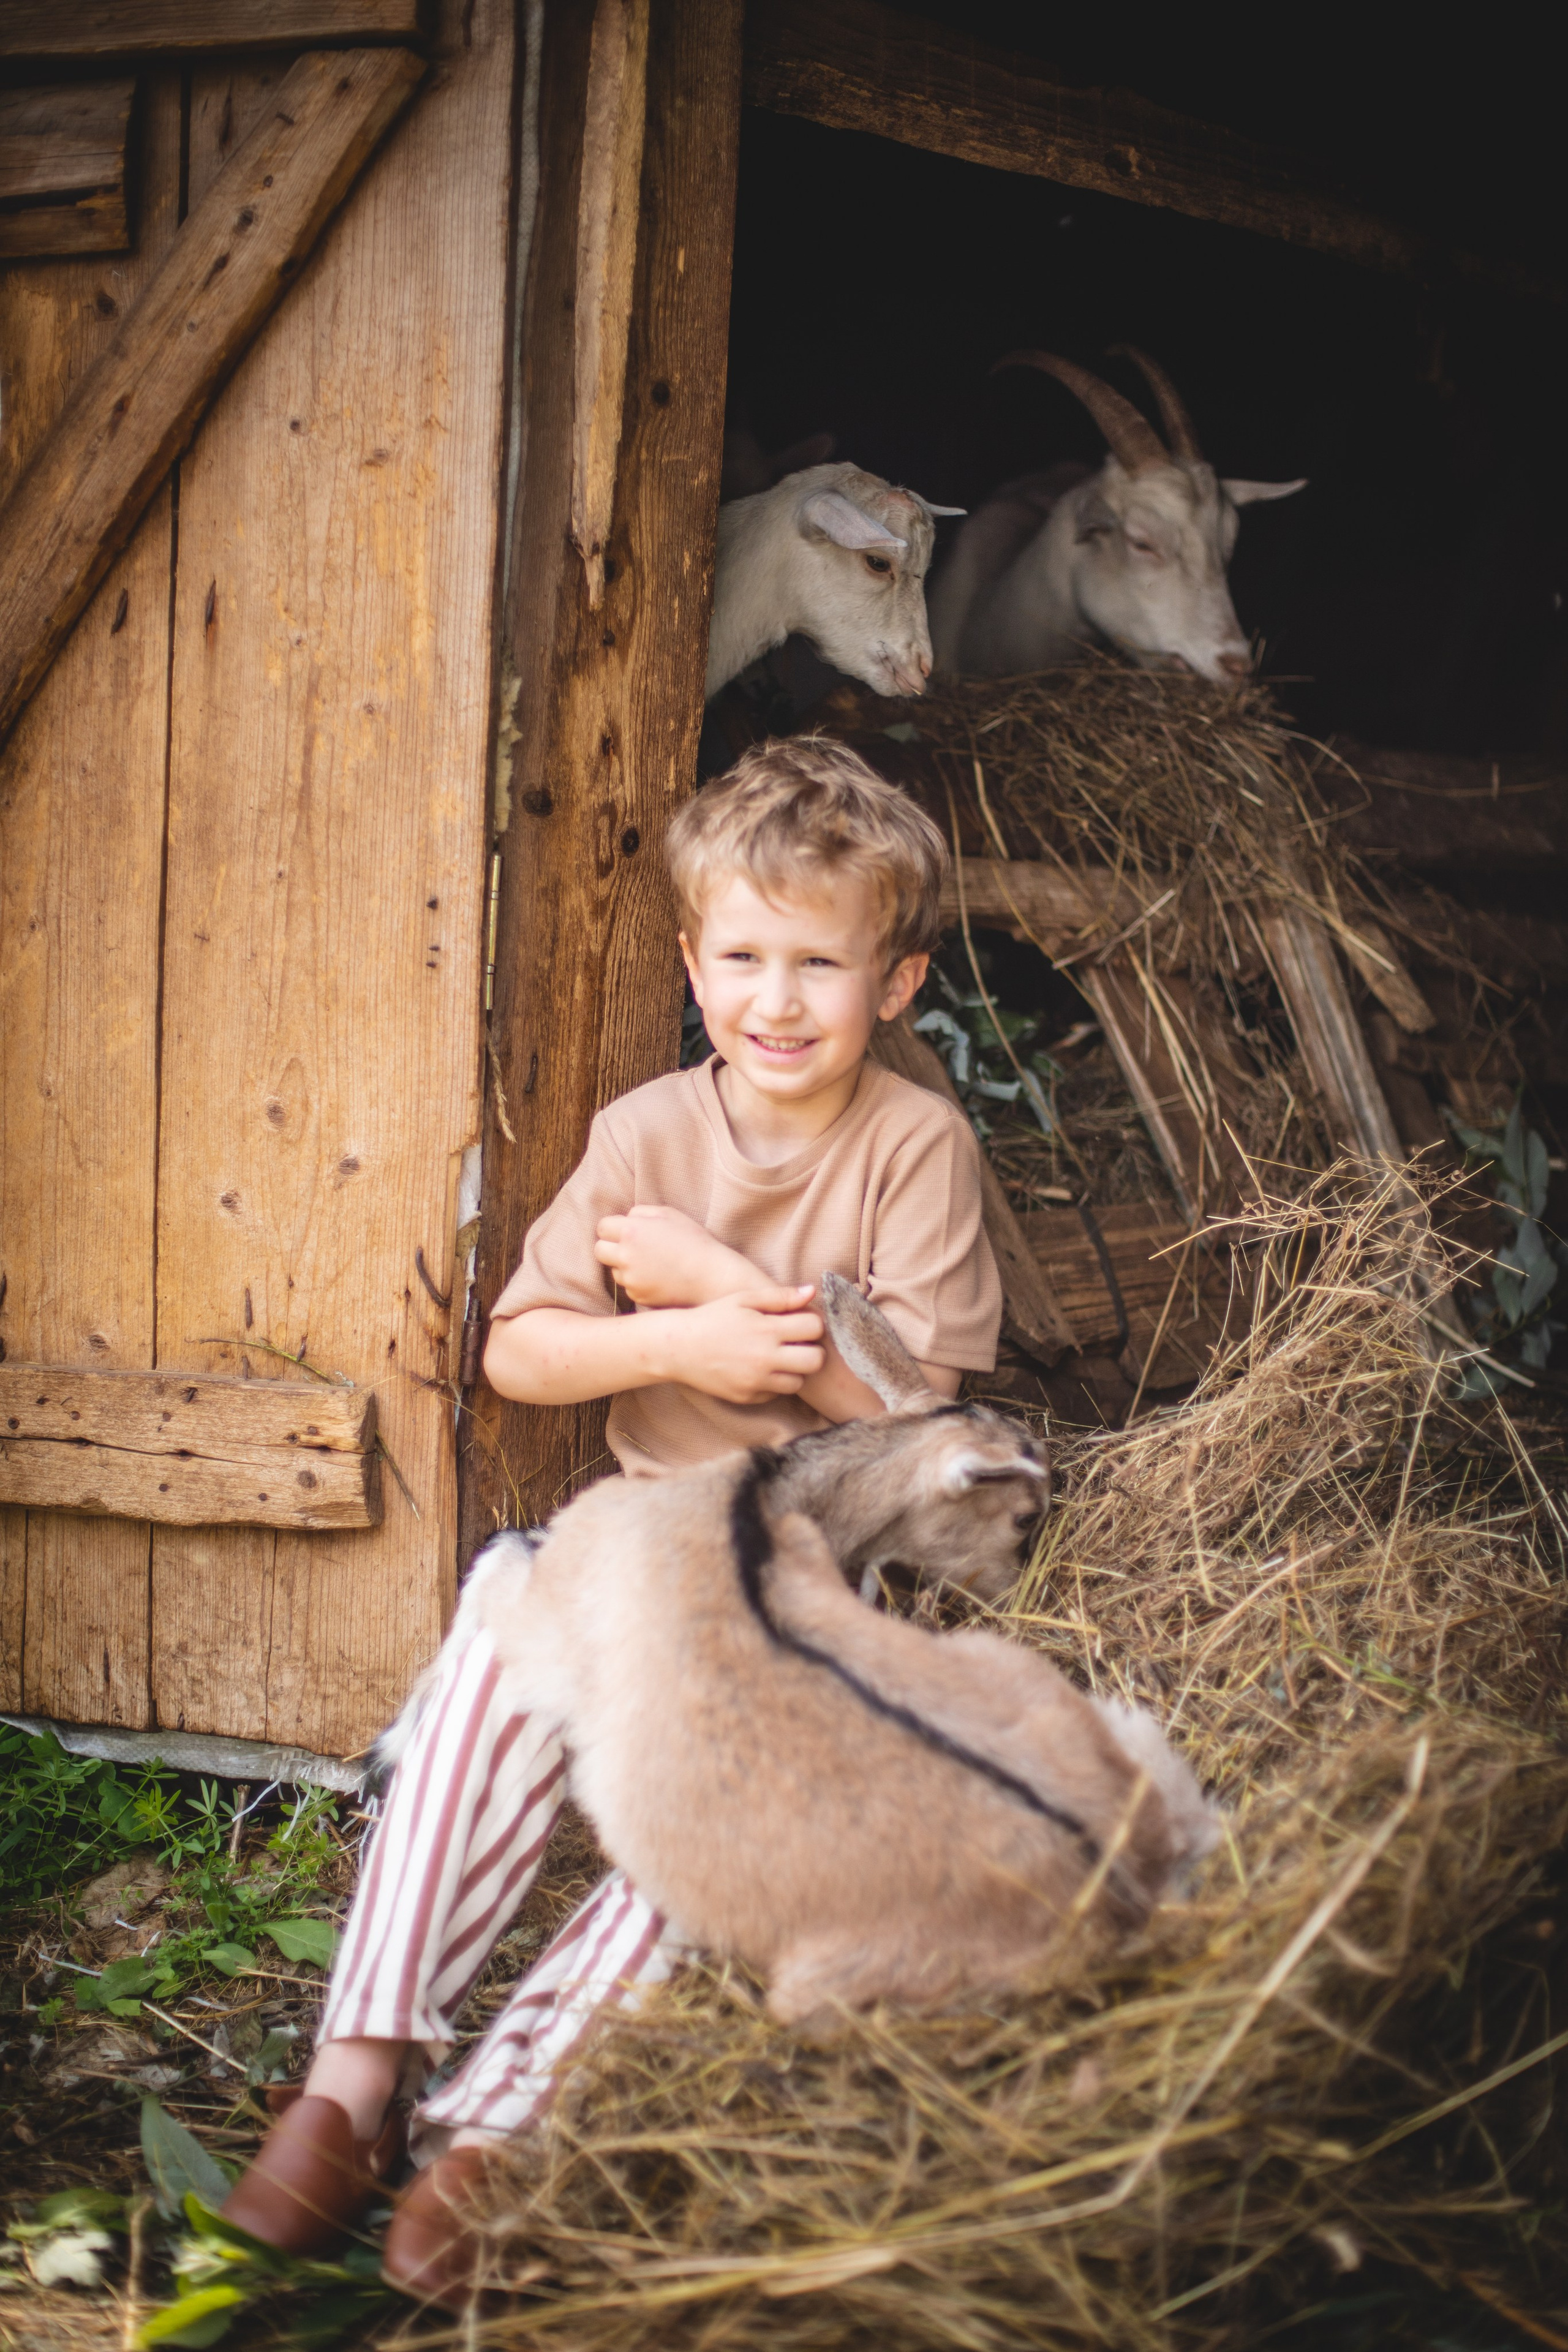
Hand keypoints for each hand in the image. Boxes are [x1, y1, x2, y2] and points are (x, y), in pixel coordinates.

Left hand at [594, 1204, 757, 1306]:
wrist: (711, 1277)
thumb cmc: (694, 1241)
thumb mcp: (669, 1215)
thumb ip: (641, 1212)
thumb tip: (624, 1218)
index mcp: (631, 1231)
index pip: (602, 1227)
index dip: (613, 1228)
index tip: (625, 1231)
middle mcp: (625, 1256)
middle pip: (599, 1250)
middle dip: (611, 1247)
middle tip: (631, 1247)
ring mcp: (630, 1279)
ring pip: (614, 1270)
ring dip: (625, 1266)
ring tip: (652, 1263)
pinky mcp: (637, 1296)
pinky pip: (628, 1286)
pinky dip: (637, 1282)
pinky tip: (658, 1278)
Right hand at [665, 1285, 824, 1403]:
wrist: (678, 1347)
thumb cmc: (712, 1318)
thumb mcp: (743, 1299)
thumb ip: (780, 1296)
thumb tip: (812, 1292)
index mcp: (766, 1329)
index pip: (814, 1328)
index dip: (812, 1323)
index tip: (801, 1323)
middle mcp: (765, 1358)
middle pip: (815, 1360)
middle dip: (812, 1350)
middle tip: (797, 1343)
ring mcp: (756, 1381)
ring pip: (799, 1382)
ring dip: (795, 1369)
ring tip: (778, 1357)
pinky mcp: (747, 1397)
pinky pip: (776, 1394)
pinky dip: (774, 1383)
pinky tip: (760, 1369)